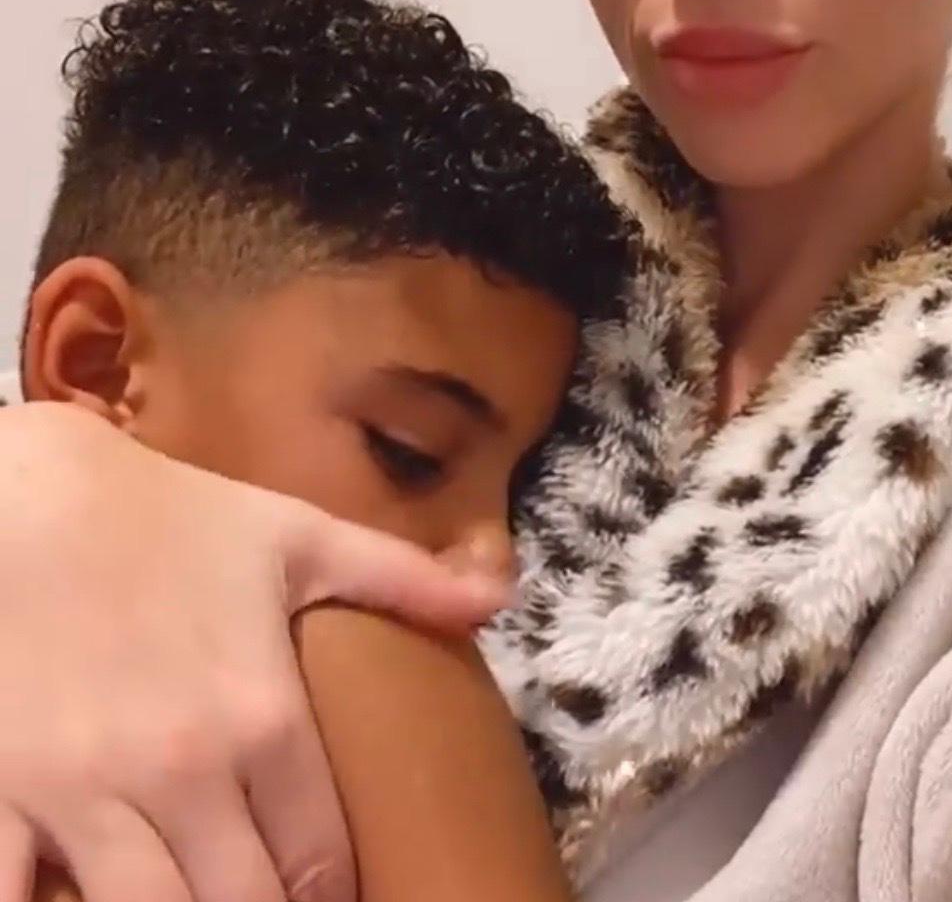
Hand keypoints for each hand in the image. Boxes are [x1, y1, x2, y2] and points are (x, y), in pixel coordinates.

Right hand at [0, 401, 507, 901]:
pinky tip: (80, 893)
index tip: (326, 888)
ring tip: (192, 892)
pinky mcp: (1, 803)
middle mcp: (183, 771)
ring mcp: (84, 797)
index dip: (330, 888)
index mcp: (262, 716)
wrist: (26, 491)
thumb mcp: (294, 535)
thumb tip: (499, 593)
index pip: (319, 857)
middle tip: (268, 891)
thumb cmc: (166, 513)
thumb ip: (402, 578)